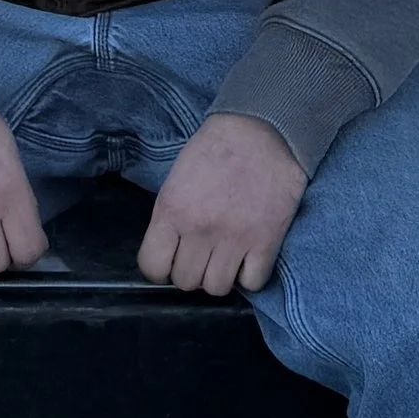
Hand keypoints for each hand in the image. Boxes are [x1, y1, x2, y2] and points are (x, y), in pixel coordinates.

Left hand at [138, 112, 306, 296]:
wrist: (263, 129)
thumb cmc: (216, 149)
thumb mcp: (177, 179)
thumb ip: (171, 217)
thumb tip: (170, 251)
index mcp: (172, 211)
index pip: (152, 267)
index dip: (160, 268)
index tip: (170, 259)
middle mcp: (200, 230)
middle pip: (185, 281)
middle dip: (191, 271)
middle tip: (202, 254)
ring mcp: (234, 239)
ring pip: (216, 288)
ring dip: (219, 276)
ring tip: (225, 257)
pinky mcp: (266, 242)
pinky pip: (251, 283)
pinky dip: (249, 275)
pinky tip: (249, 257)